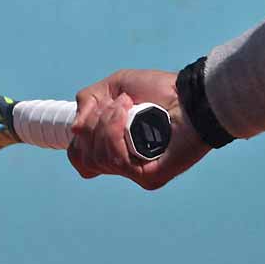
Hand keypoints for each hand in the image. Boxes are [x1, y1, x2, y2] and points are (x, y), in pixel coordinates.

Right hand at [66, 68, 210, 189]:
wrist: (190, 95)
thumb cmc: (160, 90)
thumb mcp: (115, 86)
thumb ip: (88, 101)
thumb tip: (74, 128)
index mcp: (113, 146)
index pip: (80, 158)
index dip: (80, 138)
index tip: (94, 114)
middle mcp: (122, 162)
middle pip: (85, 157)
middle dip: (95, 124)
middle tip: (121, 104)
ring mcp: (135, 172)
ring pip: (98, 158)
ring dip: (108, 124)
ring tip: (128, 105)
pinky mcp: (148, 177)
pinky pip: (117, 161)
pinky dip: (117, 132)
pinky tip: (130, 113)